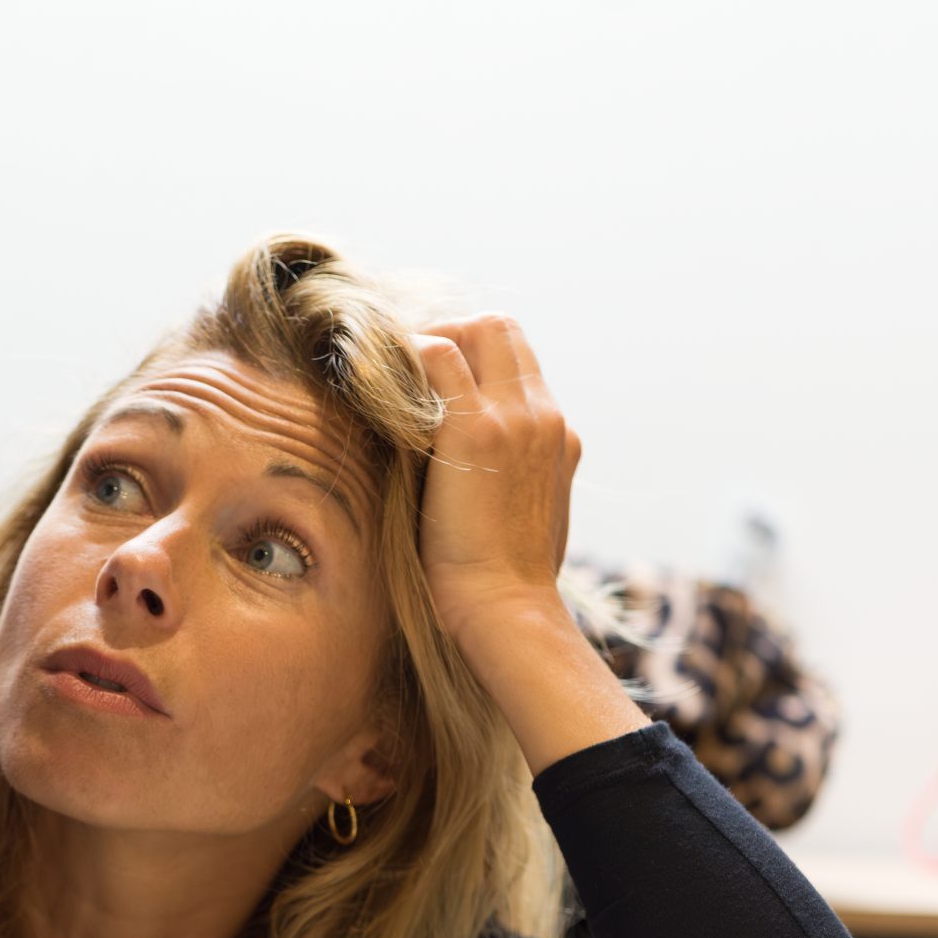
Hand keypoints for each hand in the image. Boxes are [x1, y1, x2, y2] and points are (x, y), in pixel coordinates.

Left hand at [413, 314, 580, 653]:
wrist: (507, 609)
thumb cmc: (504, 582)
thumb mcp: (523, 520)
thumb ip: (510, 483)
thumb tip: (470, 480)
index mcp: (560, 436)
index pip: (519, 361)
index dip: (473, 358)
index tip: (429, 381)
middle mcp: (545, 416)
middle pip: (502, 328)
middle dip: (452, 332)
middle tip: (405, 366)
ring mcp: (516, 419)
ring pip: (478, 327)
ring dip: (430, 338)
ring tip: (391, 372)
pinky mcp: (476, 432)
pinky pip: (438, 355)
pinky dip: (407, 354)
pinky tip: (377, 381)